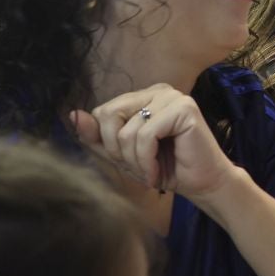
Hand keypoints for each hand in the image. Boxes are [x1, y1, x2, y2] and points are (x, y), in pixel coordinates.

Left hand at [72, 85, 236, 202]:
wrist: (202, 185)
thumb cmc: (165, 168)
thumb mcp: (122, 156)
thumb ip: (97, 137)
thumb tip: (73, 115)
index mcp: (143, 97)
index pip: (102, 112)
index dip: (107, 142)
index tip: (127, 160)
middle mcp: (158, 90)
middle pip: (109, 115)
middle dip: (118, 150)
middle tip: (137, 166)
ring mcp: (173, 97)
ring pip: (127, 130)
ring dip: (135, 161)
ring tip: (150, 171)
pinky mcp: (185, 108)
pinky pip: (146, 135)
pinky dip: (147, 160)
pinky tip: (158, 171)